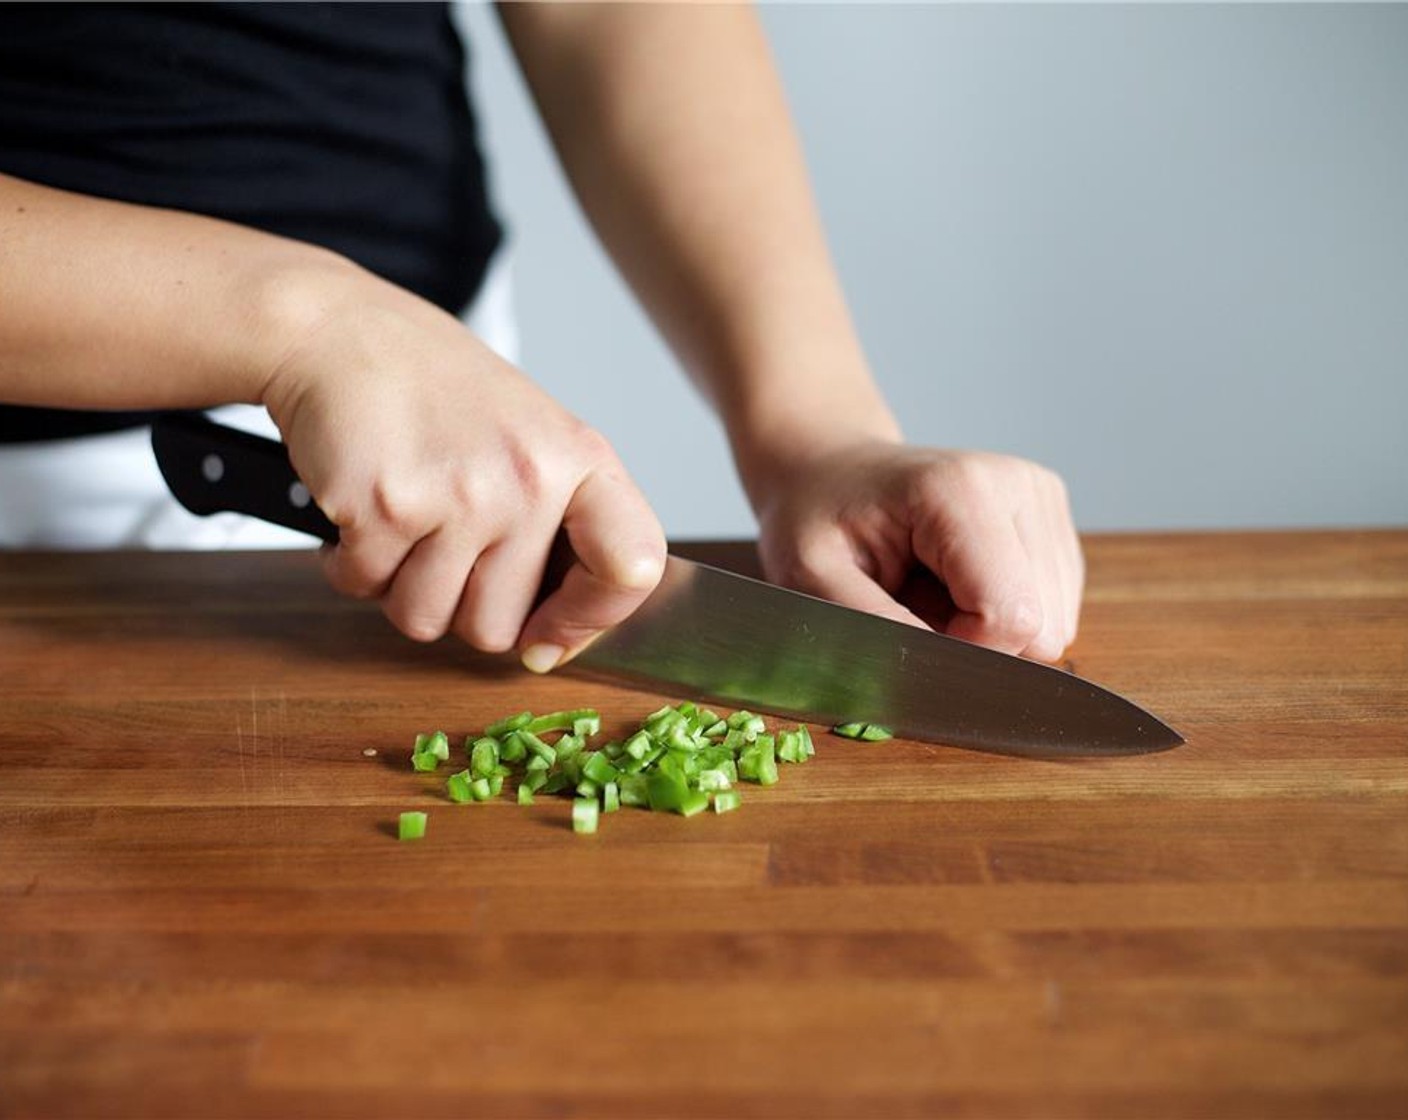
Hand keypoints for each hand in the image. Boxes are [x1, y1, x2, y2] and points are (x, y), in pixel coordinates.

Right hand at [260, 267, 665, 670]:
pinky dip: (351, 563)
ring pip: (426, 620)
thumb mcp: (530, 438)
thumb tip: (553, 642)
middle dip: (455, 604)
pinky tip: (361, 508)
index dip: (591, 619)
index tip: (549, 634)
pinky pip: (364, 588)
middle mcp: (530, 480)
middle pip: (497, 627)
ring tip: (402, 519)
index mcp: (579, 461)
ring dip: (399, 586)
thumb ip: (556, 528)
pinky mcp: (385, 505)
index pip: (632, 567)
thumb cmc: (434, 390)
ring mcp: (460, 495)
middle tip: (438, 542)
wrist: (339, 332)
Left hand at [751, 441, 1082, 661]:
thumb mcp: (810, 577)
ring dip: (989, 628)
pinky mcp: (1052, 519)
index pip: (1010, 616)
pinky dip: (1001, 614)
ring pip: (1055, 625)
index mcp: (959, 490)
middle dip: (978, 641)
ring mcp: (1041, 498)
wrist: (832, 473)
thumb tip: (935, 678)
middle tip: (914, 606)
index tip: (911, 633)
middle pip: (1042, 626)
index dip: (965, 651)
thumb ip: (872, 627)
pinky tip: (956, 583)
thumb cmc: (816, 520)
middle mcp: (1017, 484)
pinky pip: (1054, 609)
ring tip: (931, 590)